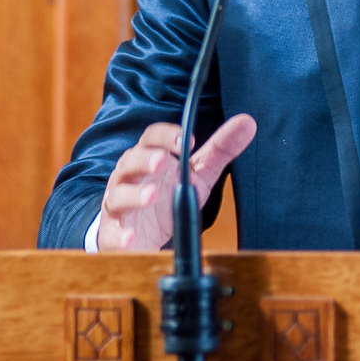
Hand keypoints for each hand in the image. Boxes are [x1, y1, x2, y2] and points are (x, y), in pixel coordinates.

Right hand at [95, 115, 256, 251]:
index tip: (187, 139)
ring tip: (151, 196)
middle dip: (146, 159)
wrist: (139, 234)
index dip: (166, 135)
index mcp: (148, 158)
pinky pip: (111, 234)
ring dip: (134, 194)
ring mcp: (118, 205)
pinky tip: (131, 238)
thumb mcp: (197, 174)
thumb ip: (219, 150)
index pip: (151, 138)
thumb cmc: (165, 197)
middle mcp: (128, 177)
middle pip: (130, 161)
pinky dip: (119, 236)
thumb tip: (247, 122)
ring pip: (118, 195)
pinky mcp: (113, 234)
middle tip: (164, 161)